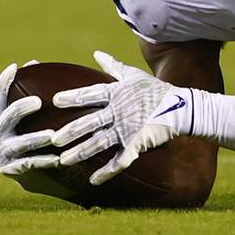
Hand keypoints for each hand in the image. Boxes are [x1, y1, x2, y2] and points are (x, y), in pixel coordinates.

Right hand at [0, 61, 59, 176]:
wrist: (30, 171)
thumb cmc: (32, 132)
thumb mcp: (29, 113)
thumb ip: (30, 90)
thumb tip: (34, 61)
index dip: (3, 82)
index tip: (14, 67)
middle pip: (6, 118)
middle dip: (20, 109)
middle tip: (38, 101)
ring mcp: (1, 152)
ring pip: (19, 144)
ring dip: (35, 138)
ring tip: (52, 135)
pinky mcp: (11, 169)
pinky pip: (29, 164)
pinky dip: (43, 161)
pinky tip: (57, 158)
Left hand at [51, 51, 193, 184]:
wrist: (182, 107)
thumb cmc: (155, 90)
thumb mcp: (133, 75)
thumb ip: (113, 66)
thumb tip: (97, 53)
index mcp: (117, 94)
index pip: (90, 94)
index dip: (73, 97)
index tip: (55, 101)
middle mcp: (119, 111)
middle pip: (90, 122)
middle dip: (71, 131)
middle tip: (52, 139)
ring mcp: (127, 128)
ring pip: (100, 143)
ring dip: (81, 153)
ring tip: (63, 161)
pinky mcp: (137, 143)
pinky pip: (120, 160)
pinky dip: (107, 172)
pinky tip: (93, 181)